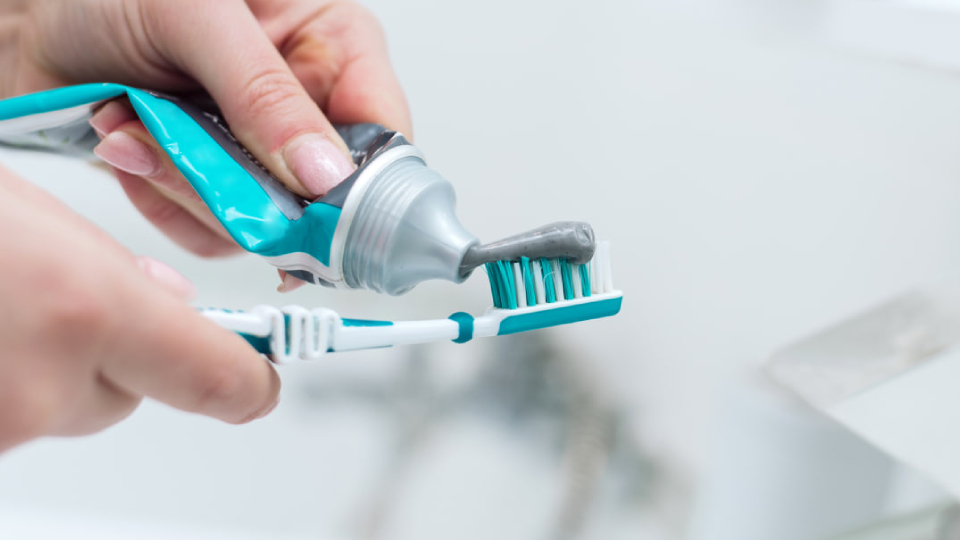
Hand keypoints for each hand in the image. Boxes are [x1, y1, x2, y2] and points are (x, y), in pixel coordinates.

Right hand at [0, 165, 279, 452]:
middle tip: (71, 302)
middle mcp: (44, 383)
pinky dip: (15, 376)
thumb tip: (167, 299)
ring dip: (59, 366)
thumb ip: (115, 263)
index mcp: (84, 306)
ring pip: (73, 404)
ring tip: (11, 304)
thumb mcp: (29, 211)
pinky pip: (20, 414)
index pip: (219, 377)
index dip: (252, 382)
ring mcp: (3, 425)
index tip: (264, 379)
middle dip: (122, 353)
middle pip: (133, 393)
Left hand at [3, 0, 410, 287]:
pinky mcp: (212, 181)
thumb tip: (327, 174)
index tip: (324, 214)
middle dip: (251, 185)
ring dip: (189, 185)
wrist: (27, 15)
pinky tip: (128, 143)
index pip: (383, 132)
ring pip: (263, 219)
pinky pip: (210, 228)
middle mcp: (300, 103)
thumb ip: (267, 97)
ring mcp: (255, 148)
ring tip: (136, 126)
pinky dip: (160, 196)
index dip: (364, 182)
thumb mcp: (199, 18)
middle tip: (195, 155)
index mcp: (329, 45)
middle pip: (321, 192)